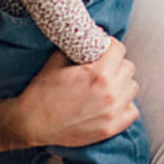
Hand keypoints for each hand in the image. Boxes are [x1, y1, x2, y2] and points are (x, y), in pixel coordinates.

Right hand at [5, 40, 138, 147]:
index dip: (109, 47)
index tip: (103, 50)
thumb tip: (94, 35)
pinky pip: (133, 110)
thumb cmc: (41, 93)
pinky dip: (125, 105)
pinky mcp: (111, 128)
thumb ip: (79, 46)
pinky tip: (110, 103)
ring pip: (132, 87)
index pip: (119, 49)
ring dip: (121, 84)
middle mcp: (110, 92)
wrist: (30, 124)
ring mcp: (112, 112)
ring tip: (106, 86)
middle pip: (128, 67)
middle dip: (116, 64)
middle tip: (102, 68)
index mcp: (98, 73)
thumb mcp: (56, 61)